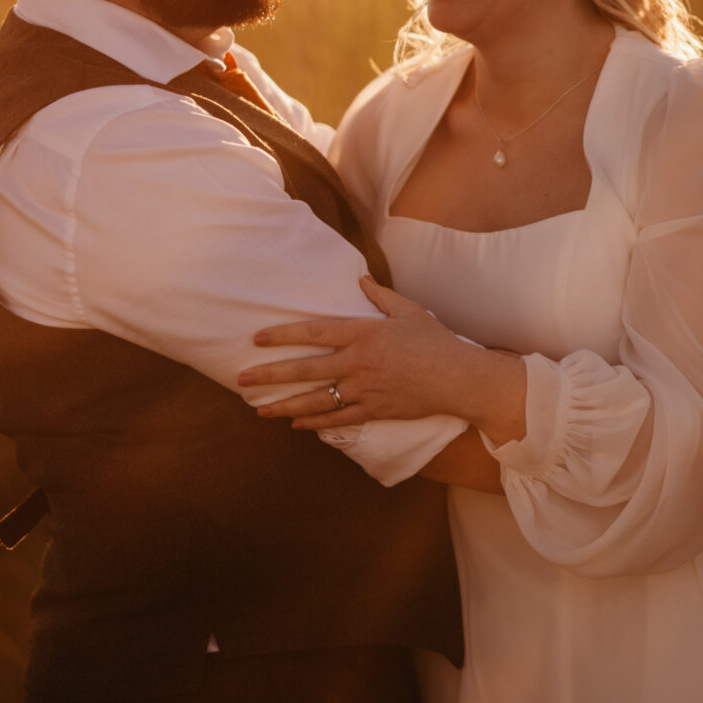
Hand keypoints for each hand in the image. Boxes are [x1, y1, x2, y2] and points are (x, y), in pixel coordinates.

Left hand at [237, 276, 525, 441]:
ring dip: (284, 405)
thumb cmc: (436, 341)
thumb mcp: (409, 310)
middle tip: (242, 380)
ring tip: (259, 409)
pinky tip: (295, 423)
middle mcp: (358, 363)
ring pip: (316, 400)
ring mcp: (364, 390)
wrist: (459, 379)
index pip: (314, 332)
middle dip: (270, 374)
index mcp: (364, 333)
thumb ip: (380, 295)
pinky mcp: (374, 411)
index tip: (257, 338)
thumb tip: (359, 279)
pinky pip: (338, 420)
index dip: (283, 335)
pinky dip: (315, 423)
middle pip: (305, 369)